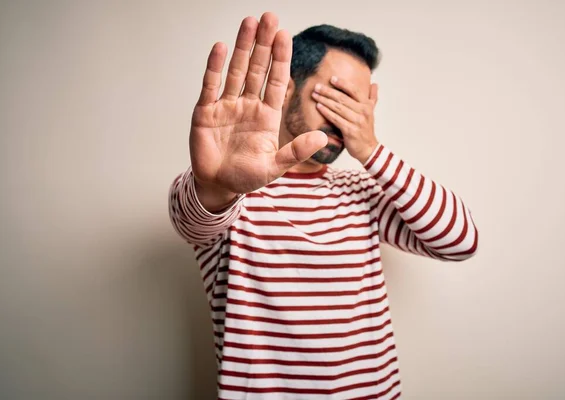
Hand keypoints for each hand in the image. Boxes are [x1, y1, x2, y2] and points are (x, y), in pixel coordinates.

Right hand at [190, 13, 326, 194]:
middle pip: (258, 69)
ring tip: (249, 23)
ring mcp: (226, 106)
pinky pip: (211, 85)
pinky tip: (222, 48)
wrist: (218, 186)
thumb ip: (296, 152)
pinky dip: (216, 67)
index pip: (276, 81)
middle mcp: (248, 106)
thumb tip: (322, 137)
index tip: (285, 36)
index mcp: (266, 116)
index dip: (280, 59)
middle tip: (269, 18)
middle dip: (263, 44)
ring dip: (243, 47)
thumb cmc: (246, 176)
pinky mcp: (206, 112)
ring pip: (236, 71)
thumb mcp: (274, 167)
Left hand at [311, 76, 378, 163]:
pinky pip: (336, 119)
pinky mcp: (350, 131)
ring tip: (315, 95)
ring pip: (338, 108)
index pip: (354, 90)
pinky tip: (319, 107)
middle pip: (343, 98)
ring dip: (325, 100)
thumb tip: (375, 84)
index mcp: (367, 105)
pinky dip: (326, 112)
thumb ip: (372, 97)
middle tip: (317, 86)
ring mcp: (357, 121)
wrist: (368, 148)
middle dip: (328, 91)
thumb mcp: (371, 112)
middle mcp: (363, 112)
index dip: (343, 83)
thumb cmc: (366, 129)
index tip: (331, 78)